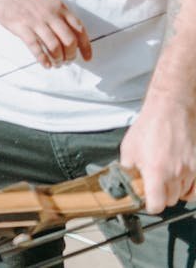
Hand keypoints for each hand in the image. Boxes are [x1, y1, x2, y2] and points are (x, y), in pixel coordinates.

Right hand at [0, 0, 90, 67]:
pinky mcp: (21, 26)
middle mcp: (51, 14)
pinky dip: (42, 59)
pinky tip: (45, 64)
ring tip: (56, 64)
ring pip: (54, 46)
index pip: (79, 29)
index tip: (87, 58)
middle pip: (69, 41)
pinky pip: (35, 47)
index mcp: (60, 6)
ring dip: (58, 59)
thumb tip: (68, 32)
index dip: (85, 47)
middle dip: (70, 55)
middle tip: (67, 61)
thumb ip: (58, 12)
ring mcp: (35, 20)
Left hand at [120, 91, 195, 213]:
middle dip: (160, 197)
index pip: (157, 205)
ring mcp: (190, 170)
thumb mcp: (129, 148)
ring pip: (183, 194)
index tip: (146, 202)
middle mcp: (175, 174)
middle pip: (170, 200)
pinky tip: (181, 183)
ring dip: (173, 191)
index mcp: (156, 172)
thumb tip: (128, 181)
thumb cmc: (149, 126)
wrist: (171, 109)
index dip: (150, 206)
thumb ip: (128, 168)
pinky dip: (190, 190)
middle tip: (153, 187)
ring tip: (164, 179)